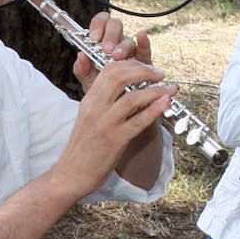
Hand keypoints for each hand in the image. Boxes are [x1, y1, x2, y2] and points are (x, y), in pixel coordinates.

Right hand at [58, 59, 174, 196]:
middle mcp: (95, 108)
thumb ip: (103, 101)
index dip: (130, 64)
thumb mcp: (88, 117)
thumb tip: (126, 89)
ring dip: (155, 90)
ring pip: (132, 98)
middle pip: (120, 76)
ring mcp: (105, 123)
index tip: (146, 67)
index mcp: (89, 100)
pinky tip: (166, 103)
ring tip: (169, 89)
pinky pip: (138, 121)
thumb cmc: (83, 148)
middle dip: (144, 71)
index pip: (109, 69)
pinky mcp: (114, 140)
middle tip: (159, 74)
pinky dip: (155, 110)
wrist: (70, 175)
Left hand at [73, 12, 152, 92]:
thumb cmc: (103, 92)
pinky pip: (145, 49)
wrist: (116, 109)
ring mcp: (131, 52)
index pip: (101, 23)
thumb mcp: (88, 82)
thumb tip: (81, 56)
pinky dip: (144, 42)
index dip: (98, 25)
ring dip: (123, 46)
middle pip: (115, 26)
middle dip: (110, 35)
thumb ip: (82, 69)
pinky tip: (141, 36)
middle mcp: (116, 44)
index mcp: (101, 44)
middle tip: (107, 49)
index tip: (94, 37)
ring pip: (128, 40)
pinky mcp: (144, 62)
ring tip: (118, 57)